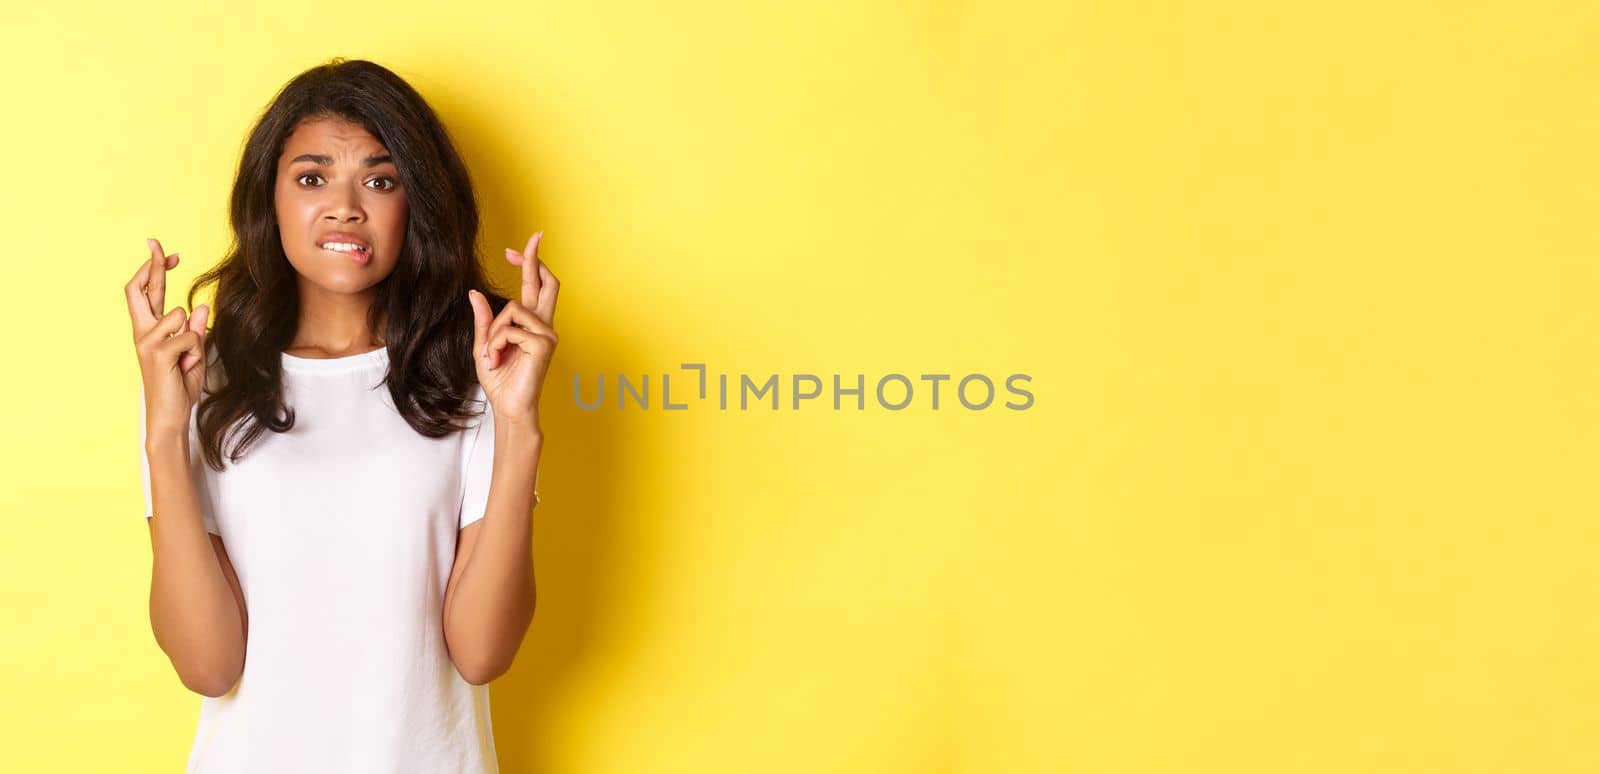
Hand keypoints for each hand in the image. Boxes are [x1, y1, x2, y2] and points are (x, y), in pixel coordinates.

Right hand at [126, 237, 209, 439]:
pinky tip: (185, 366)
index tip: (168, 252)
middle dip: (151, 265)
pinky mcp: (156, 353)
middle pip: (139, 290)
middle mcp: (143, 332)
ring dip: (193, 335)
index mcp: (150, 330)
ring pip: (178, 315)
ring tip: (187, 358)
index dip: (155, 269)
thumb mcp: (194, 353)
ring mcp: (146, 342)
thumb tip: (199, 306)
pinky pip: (188, 337)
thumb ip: (194, 330)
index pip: (148, 292)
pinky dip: (195, 351)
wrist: (171, 415)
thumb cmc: (180, 385)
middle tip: (158, 245)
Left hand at [467, 230, 559, 428]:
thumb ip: (483, 320)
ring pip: (512, 310)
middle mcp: (544, 325)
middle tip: (534, 236)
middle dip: (537, 258)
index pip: (536, 286)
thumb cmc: (500, 380)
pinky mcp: (544, 344)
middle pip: (547, 282)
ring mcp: (547, 334)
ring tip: (492, 355)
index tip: (518, 248)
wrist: (509, 407)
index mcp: (532, 323)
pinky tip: (497, 360)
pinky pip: (510, 330)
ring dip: (493, 332)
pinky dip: (496, 344)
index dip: (530, 263)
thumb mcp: (483, 345)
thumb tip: (475, 293)